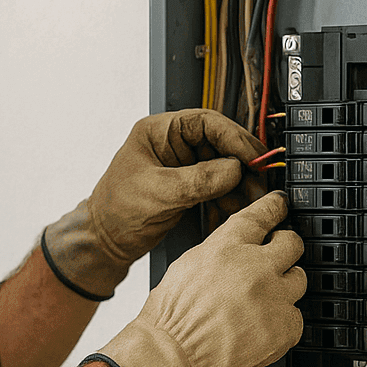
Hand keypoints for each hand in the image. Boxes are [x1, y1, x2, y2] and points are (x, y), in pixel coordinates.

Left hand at [42, 109, 265, 298]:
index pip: (206, 123)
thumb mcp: (157, 193)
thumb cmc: (115, 211)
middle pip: (220, 144)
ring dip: (239, 184)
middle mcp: (173, 144)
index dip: (234, 138)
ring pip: (223, 167)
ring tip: (252, 200)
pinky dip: (229, 199)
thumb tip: (234, 169)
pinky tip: (236, 210)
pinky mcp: (189, 187)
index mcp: (159, 131)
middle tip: (260, 181)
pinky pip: (218, 187)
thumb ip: (197, 180)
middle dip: (242, 164)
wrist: (106, 243)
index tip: (253, 157)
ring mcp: (182, 166)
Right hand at [86, 191, 305, 366]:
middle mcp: (255, 267)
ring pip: (299, 279)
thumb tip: (238, 250)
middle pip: (292, 243)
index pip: (263, 214)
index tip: (280, 206)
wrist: (172, 358)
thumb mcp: (187, 265)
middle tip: (277, 257)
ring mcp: (273, 297)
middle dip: (285, 247)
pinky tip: (263, 327)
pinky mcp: (284, 328)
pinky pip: (296, 317)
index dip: (275, 207)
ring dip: (284, 286)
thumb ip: (220, 252)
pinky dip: (283, 321)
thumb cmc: (170, 318)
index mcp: (227, 247)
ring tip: (264, 301)